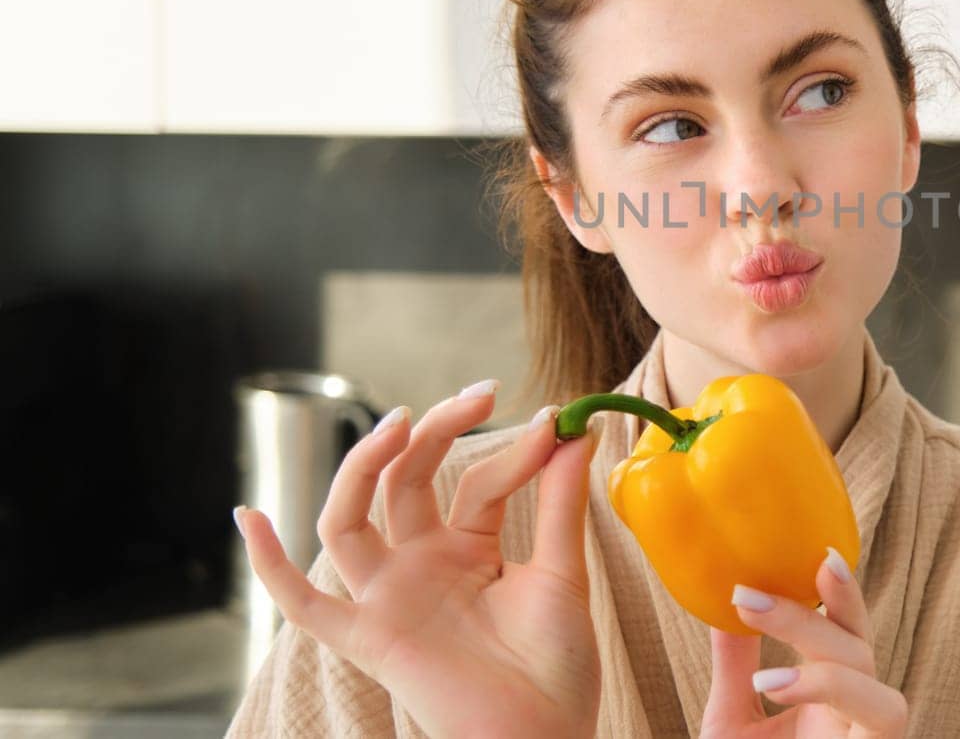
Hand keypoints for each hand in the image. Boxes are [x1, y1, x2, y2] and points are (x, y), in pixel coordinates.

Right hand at [232, 382, 602, 738]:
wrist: (548, 736)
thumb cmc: (557, 666)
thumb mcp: (563, 571)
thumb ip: (560, 502)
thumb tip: (575, 426)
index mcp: (466, 548)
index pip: (475, 480)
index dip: (514, 451)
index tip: (554, 425)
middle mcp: (419, 565)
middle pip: (405, 480)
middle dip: (436, 430)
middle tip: (480, 393)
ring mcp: (389, 598)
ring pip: (348, 520)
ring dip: (363, 466)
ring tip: (402, 421)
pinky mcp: (369, 638)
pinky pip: (302, 606)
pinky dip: (268, 566)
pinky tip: (248, 516)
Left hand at [701, 548, 906, 737]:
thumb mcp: (730, 720)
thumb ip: (735, 667)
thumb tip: (728, 596)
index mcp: (825, 696)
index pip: (838, 630)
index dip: (825, 588)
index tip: (789, 550)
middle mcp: (849, 708)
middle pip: (858, 633)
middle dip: (832, 593)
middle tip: (797, 559)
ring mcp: (864, 729)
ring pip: (865, 659)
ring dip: (813, 628)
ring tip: (754, 609)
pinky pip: (882, 710)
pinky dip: (829, 684)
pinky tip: (774, 683)